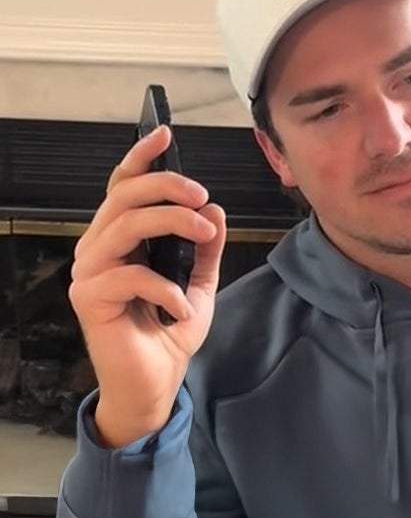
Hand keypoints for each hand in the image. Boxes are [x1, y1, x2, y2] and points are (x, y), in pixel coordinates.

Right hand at [69, 125, 226, 447]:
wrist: (156, 384)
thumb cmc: (170, 332)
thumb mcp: (199, 283)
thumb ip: (205, 247)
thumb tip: (214, 210)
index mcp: (120, 239)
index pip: (123, 187)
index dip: (140, 158)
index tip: (164, 133)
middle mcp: (97, 249)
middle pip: (124, 197)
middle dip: (167, 187)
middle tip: (203, 198)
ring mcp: (89, 272)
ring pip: (125, 225)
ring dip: (171, 223)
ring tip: (203, 236)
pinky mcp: (89, 299)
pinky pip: (130, 275)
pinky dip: (167, 288)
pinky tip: (183, 308)